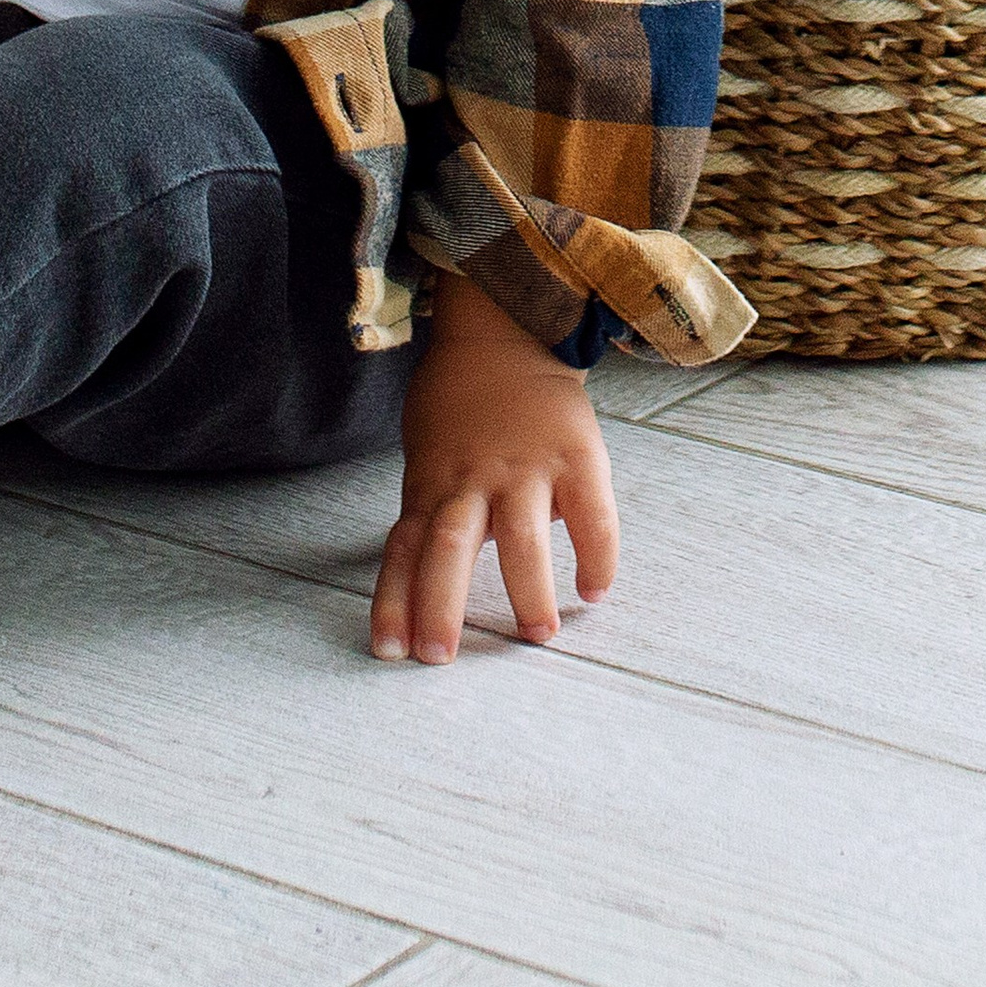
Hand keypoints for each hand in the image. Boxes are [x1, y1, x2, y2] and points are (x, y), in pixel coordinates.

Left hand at [370, 270, 618, 664]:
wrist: (506, 330)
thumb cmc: (458, 405)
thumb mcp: (427, 454)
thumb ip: (428, 512)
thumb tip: (413, 590)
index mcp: (433, 483)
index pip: (405, 549)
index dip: (394, 600)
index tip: (389, 650)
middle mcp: (473, 479)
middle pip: (449, 546)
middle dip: (440, 604)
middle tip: (438, 656)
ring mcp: (526, 468)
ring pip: (519, 536)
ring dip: (525, 590)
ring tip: (535, 635)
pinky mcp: (576, 456)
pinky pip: (591, 514)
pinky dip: (596, 556)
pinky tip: (593, 590)